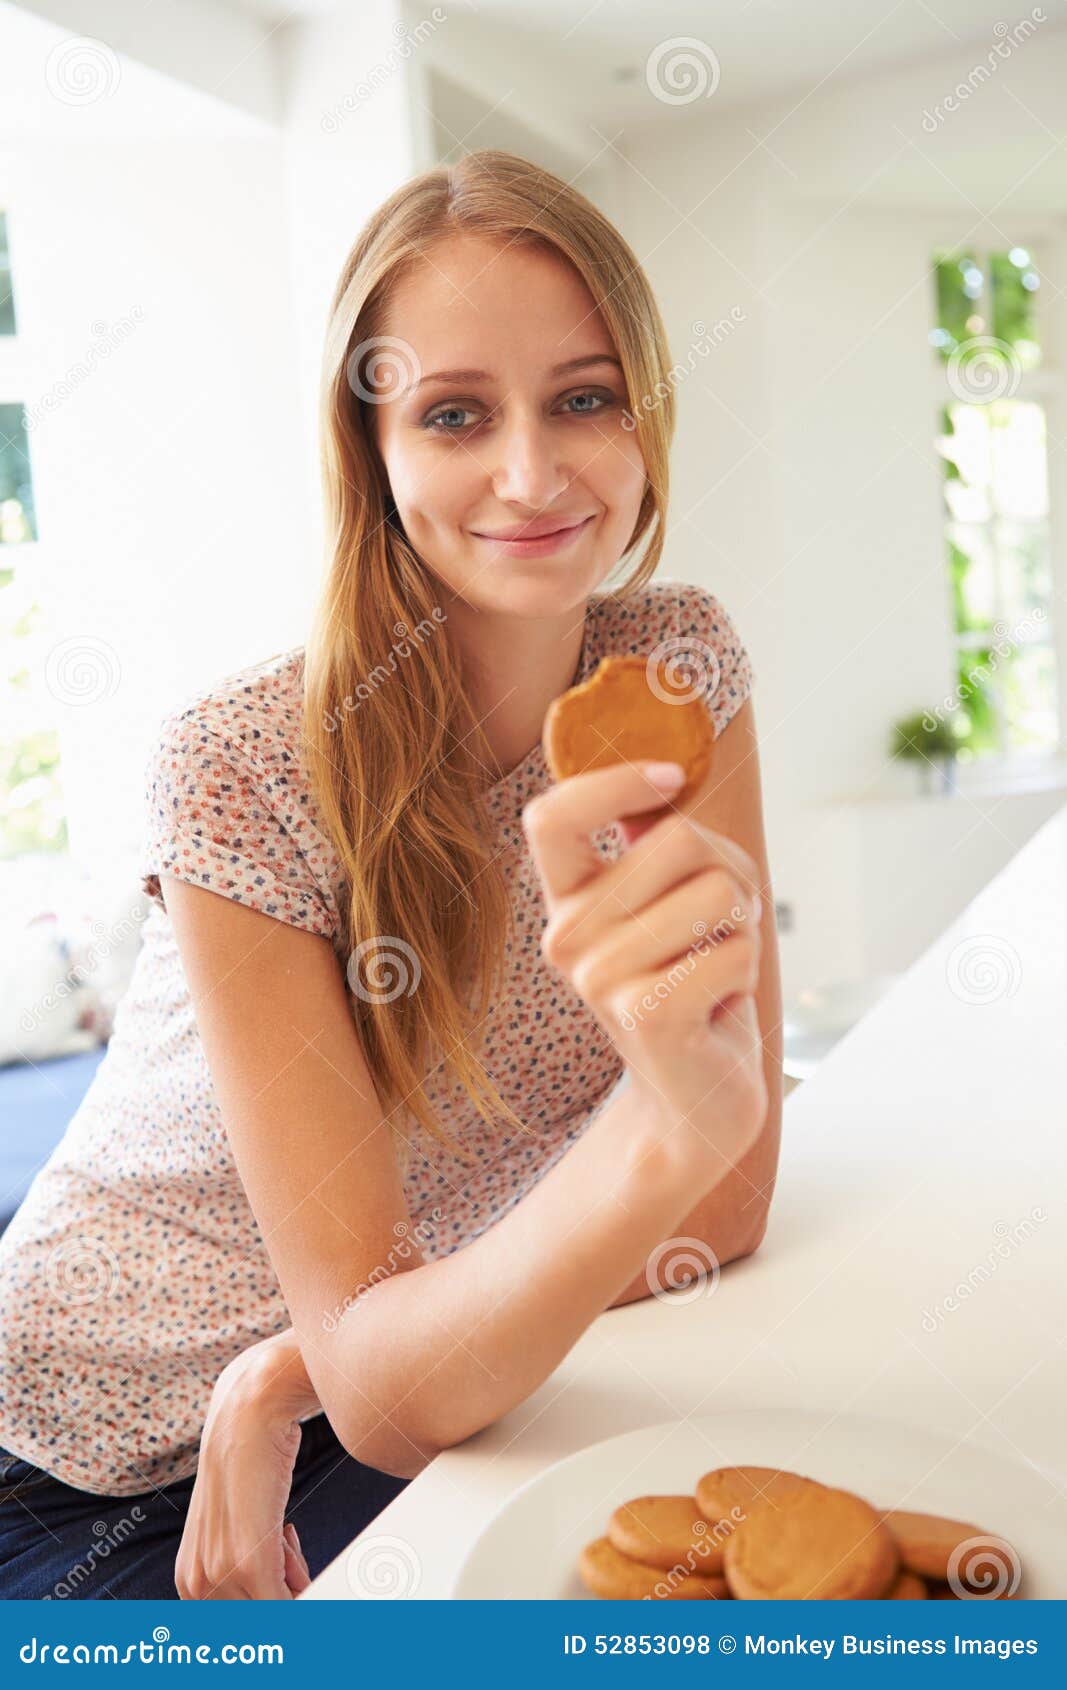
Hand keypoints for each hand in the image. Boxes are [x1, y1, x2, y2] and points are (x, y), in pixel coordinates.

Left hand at [175, 1338, 318, 1599]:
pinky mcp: (247, 1564)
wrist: (251, 1408)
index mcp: (190, 1579)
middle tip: (286, 1545)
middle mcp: (196, 1585)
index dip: (275, 1599)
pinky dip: (306, 1588)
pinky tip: (293, 1540)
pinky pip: (286, 1607)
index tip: (287, 1576)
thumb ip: (254, 1563)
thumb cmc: (254, 1458)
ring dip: (297, 1582)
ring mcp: (219, 1576)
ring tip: (283, 1532)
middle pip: (259, 1623)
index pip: (238, 1624)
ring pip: (277, 1613)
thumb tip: (288, 1591)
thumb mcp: (245, 1522)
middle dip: (287, 1593)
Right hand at [524, 760, 767, 1166]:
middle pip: (677, 839)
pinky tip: (719, 1005)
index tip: (669, 778)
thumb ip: (660, 841)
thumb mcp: (673, 903)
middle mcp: (568, 939)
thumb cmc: (695, 986)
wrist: (698, 1098)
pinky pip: (734, 947)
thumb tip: (666, 776)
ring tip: (717, 968)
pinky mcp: (648, 1012)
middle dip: (732, 871)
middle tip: (723, 924)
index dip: (613, 781)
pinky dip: (747, 970)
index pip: (551, 816)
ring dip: (743, 927)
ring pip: (717, 891)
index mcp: (567, 902)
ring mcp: (601, 979)